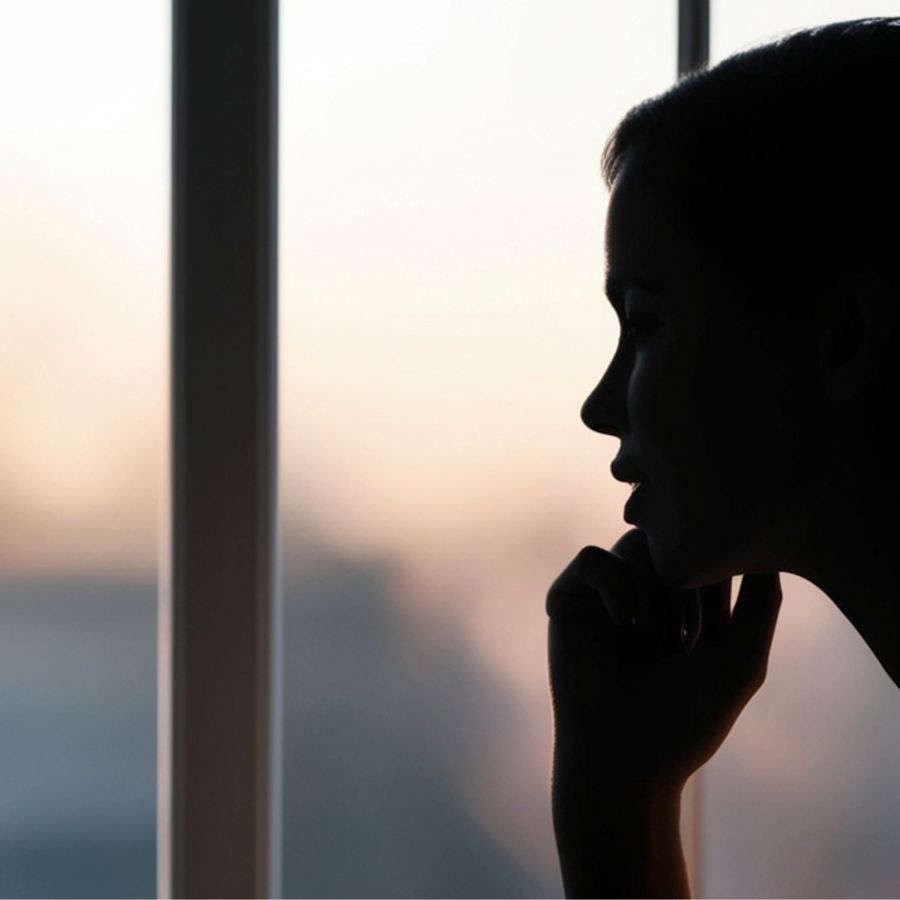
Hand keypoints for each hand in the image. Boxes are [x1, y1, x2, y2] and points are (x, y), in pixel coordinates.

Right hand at [547, 528, 781, 789]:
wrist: (626, 762)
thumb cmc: (687, 719)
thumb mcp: (743, 658)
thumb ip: (763, 600)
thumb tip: (767, 545)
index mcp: (685, 604)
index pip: (706, 550)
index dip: (721, 570)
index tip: (723, 616)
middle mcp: (644, 592)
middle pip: (673, 540)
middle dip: (691, 583)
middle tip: (688, 640)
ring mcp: (605, 594)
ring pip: (635, 543)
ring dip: (656, 590)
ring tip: (657, 640)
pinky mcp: (568, 599)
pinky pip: (593, 558)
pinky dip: (614, 587)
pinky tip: (623, 626)